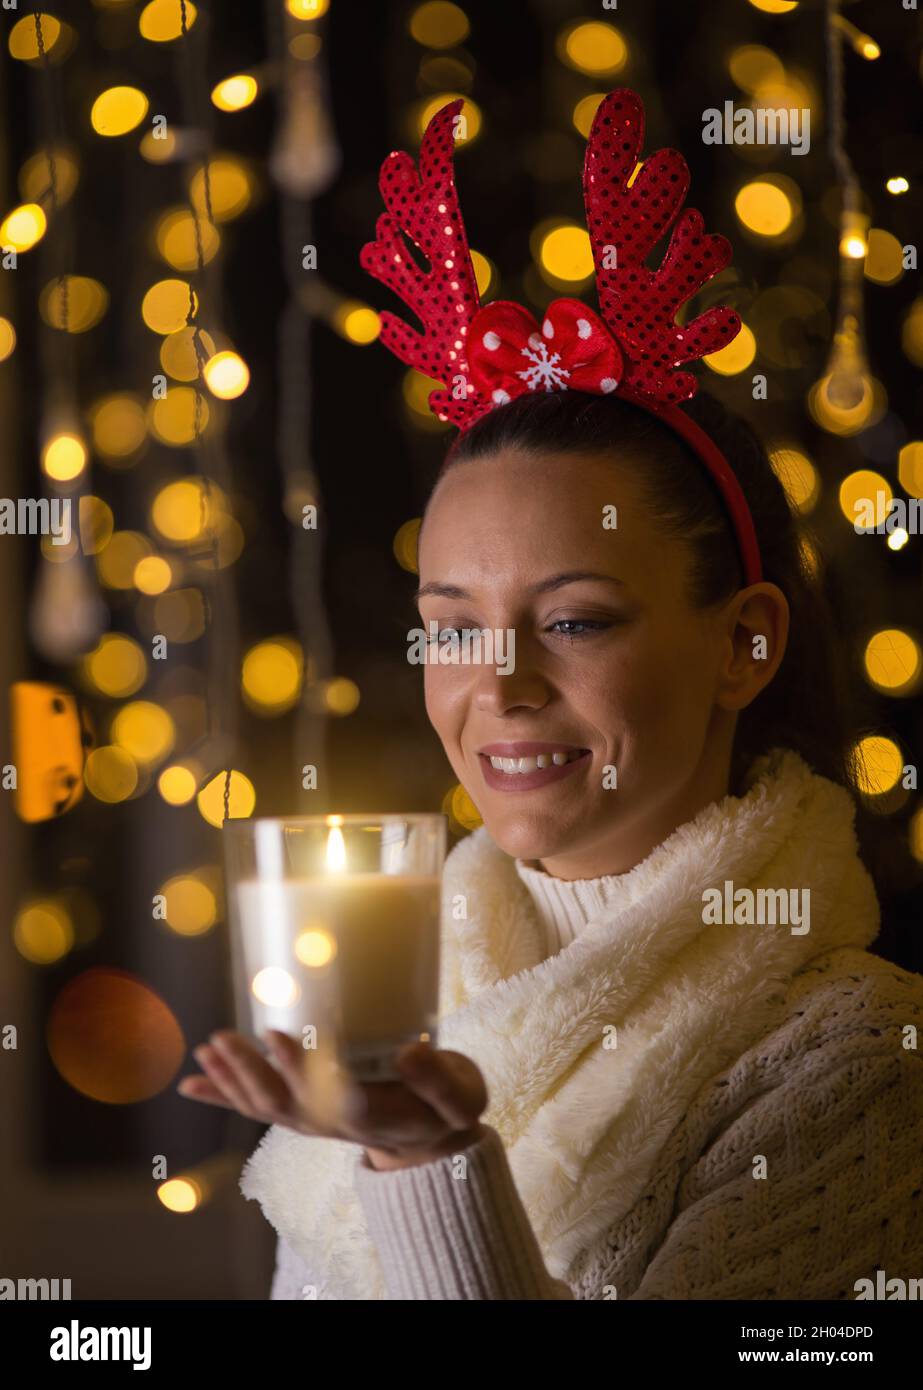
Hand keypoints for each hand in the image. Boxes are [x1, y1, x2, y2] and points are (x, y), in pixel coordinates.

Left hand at [177, 1030, 488, 1170]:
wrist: (433, 1140)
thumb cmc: (448, 1108)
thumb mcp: (462, 1096)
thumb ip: (438, 1078)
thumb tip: (409, 1052)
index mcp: (373, 1114)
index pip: (327, 1092)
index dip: (300, 1067)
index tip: (278, 1035)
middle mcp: (335, 1121)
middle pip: (284, 1101)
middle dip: (249, 1069)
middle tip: (222, 1038)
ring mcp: (315, 1121)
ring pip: (265, 1105)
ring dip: (231, 1079)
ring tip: (206, 1049)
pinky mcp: (304, 1113)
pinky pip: (258, 1106)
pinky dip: (222, 1095)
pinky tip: (189, 1083)